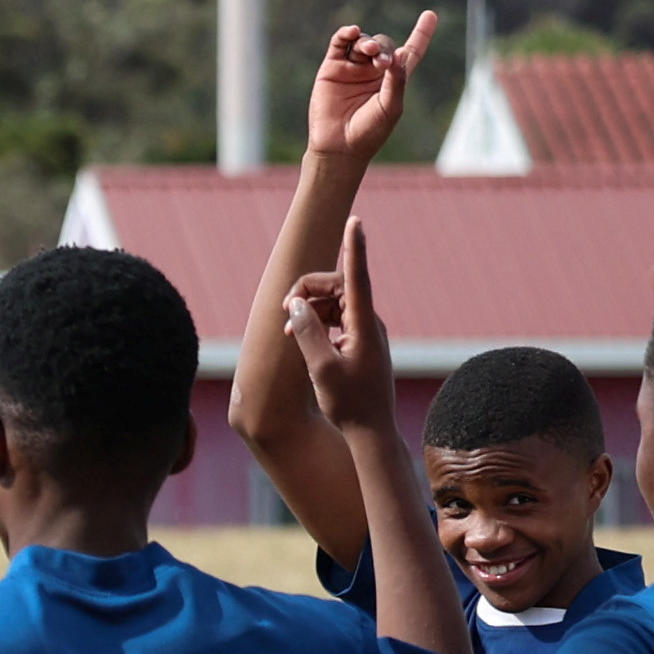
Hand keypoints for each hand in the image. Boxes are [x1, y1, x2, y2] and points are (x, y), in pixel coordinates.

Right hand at [286, 219, 397, 432]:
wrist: (372, 431)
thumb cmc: (348, 404)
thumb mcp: (320, 368)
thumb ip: (306, 332)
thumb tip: (294, 303)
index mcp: (364, 325)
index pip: (357, 277)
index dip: (354, 248)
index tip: (356, 221)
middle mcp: (368, 322)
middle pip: (337, 288)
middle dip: (306, 293)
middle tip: (282, 315)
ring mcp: (365, 332)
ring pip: (333, 305)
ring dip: (307, 312)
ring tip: (285, 335)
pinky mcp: (360, 342)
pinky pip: (335, 320)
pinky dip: (315, 324)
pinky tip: (299, 342)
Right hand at [302, 11, 435, 166]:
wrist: (339, 146)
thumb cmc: (369, 132)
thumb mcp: (391, 107)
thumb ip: (396, 81)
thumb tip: (400, 53)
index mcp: (393, 79)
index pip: (411, 51)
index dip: (421, 33)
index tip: (430, 15)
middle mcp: (373, 71)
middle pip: (384, 44)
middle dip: (384, 49)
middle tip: (382, 64)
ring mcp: (352, 68)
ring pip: (363, 41)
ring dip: (368, 42)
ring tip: (370, 51)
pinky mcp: (332, 68)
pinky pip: (339, 44)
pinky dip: (345, 34)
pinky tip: (351, 32)